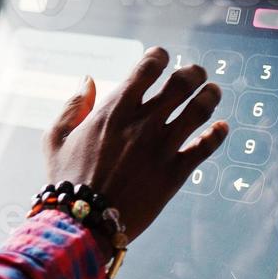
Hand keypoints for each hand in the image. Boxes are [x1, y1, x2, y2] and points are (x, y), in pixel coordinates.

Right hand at [45, 47, 228, 243]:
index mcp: (114, 111)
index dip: (159, 56)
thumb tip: (88, 80)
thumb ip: (73, 106)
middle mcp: (142, 124)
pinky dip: (218, 134)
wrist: (84, 222)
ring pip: (199, 110)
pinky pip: (205, 148)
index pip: (147, 69)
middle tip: (196, 73)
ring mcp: (161, 148)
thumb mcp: (55, 138)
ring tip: (212, 92)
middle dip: (192, 72)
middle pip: (181, 83)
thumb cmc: (66, 180)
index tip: (161, 57)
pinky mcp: (175, 173)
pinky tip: (221, 128)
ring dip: (210, 96)